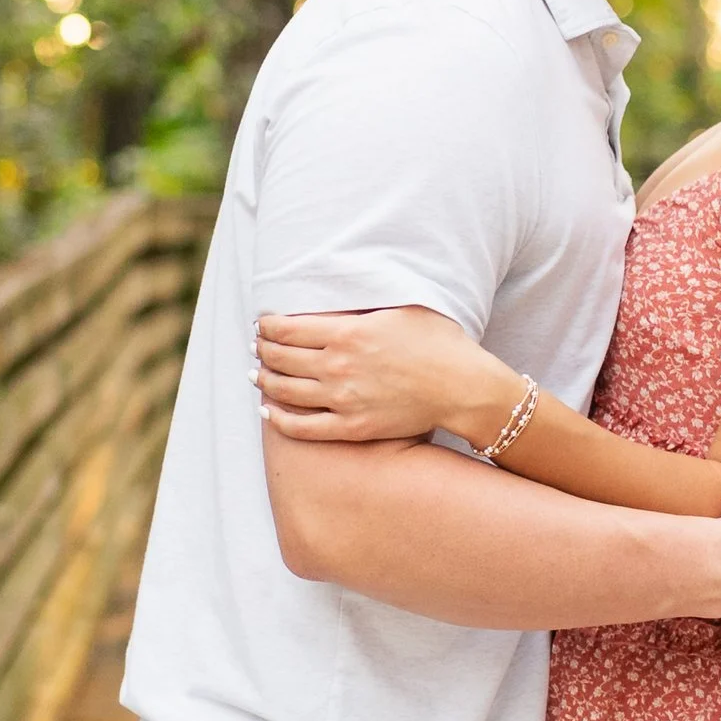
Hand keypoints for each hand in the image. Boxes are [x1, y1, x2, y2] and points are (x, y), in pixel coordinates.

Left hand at [255, 307, 514, 446]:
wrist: (463, 388)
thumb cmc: (438, 341)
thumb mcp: (400, 307)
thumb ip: (363, 302)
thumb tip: (337, 291)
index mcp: (346, 332)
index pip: (286, 328)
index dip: (267, 326)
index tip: (263, 324)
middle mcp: (337, 366)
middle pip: (279, 358)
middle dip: (262, 350)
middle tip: (257, 347)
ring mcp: (342, 400)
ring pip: (284, 391)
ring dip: (264, 381)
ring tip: (257, 375)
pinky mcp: (352, 428)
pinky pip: (302, 427)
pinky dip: (278, 419)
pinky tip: (268, 411)